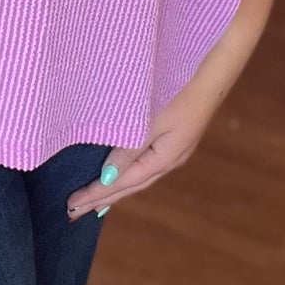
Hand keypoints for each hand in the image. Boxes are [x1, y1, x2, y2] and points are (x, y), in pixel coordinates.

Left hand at [64, 28, 257, 220]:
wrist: (212, 73)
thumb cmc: (179, 92)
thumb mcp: (152, 120)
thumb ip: (129, 149)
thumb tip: (107, 177)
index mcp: (164, 158)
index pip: (123, 183)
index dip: (97, 194)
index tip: (72, 205)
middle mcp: (169, 160)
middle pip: (130, 186)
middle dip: (102, 199)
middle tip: (73, 212)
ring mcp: (173, 151)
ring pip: (137, 178)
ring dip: (114, 191)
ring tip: (93, 203)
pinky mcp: (172, 140)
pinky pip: (143, 166)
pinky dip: (126, 176)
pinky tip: (119, 176)